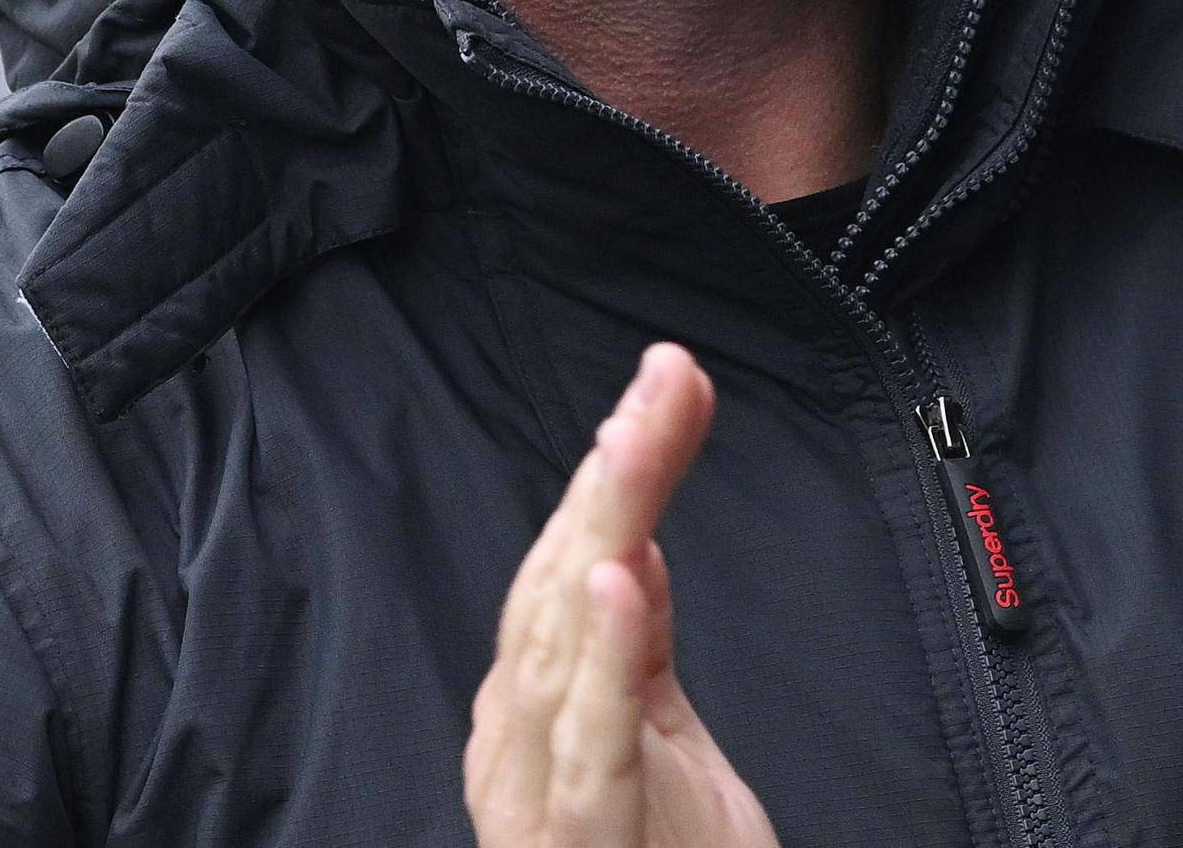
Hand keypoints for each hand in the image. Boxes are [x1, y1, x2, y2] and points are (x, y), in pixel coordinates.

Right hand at [466, 344, 777, 847]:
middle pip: (559, 583)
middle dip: (614, 475)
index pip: (568, 563)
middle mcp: (515, 743)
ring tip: (632, 448)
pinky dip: (606, 658)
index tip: (667, 381)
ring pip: (565, 644)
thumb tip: (632, 543)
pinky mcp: (578, 844)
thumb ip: (641, 650)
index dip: (614, 469)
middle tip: (664, 382)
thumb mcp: (666, 749)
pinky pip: (590, 743)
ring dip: (603, 534)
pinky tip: (622, 581)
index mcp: (532, 711)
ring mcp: (536, 798)